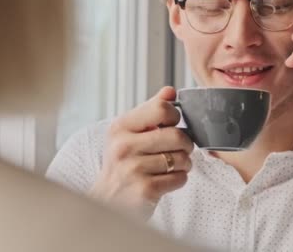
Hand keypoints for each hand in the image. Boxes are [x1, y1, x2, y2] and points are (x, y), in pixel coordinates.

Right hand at [90, 86, 193, 218]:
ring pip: (181, 158)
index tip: (171, 125)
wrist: (107, 200)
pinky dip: (179, 179)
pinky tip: (166, 179)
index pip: (161, 108)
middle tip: (179, 149)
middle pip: (176, 135)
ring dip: (183, 163)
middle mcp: (123, 146)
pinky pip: (180, 178)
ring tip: (171, 166)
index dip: (174, 117)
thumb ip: (150, 111)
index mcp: (120, 127)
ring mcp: (133, 169)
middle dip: (185, 144)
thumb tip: (170, 91)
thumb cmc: (122, 164)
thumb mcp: (129, 133)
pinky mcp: (144, 190)